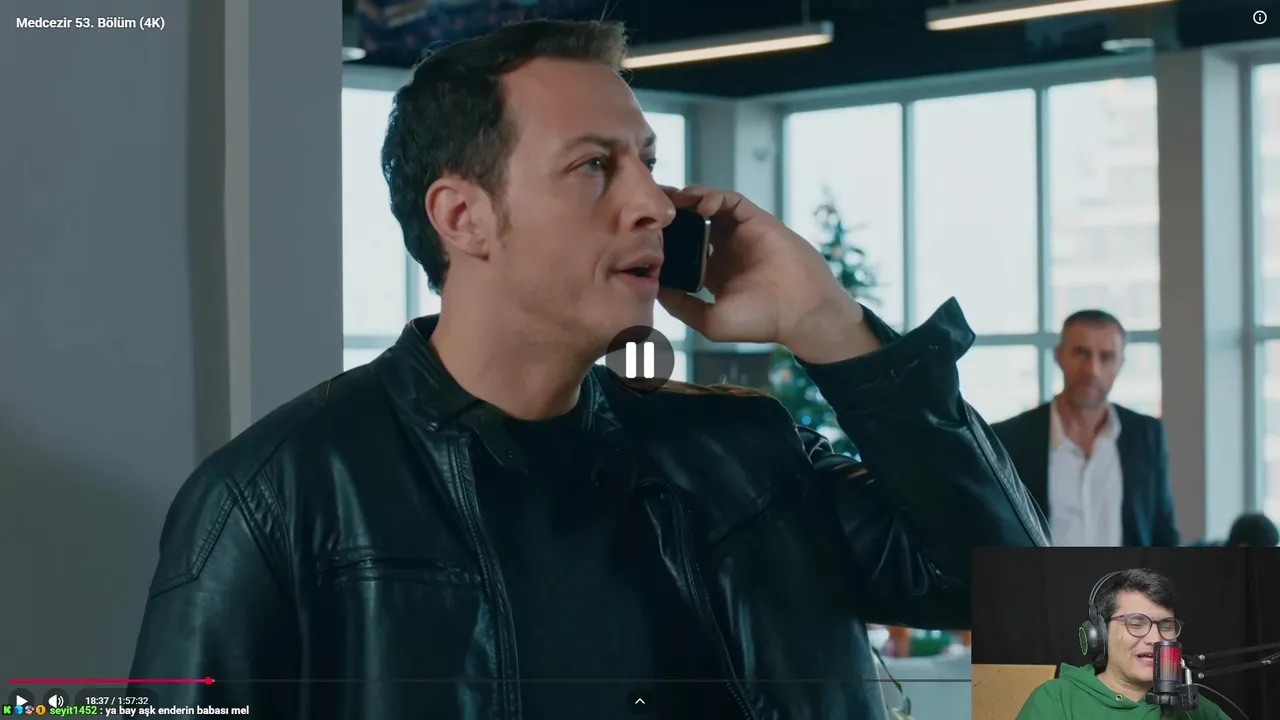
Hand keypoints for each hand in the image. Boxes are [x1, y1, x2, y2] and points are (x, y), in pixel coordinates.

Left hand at [657, 185, 878, 362]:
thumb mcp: (710, 320)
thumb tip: (655, 286)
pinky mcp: (755, 220)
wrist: (800, 312)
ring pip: (707, 205)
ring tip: (671, 201)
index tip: (642, 237)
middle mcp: (724, 250)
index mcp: (713, 273)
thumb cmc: (760, 322)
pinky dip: (712, 196)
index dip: (662, 240)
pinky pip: (729, 200)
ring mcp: (739, 234)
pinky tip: (699, 205)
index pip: (680, 249)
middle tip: (648, 209)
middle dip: (669, 214)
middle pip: (689, 222)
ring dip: (687, 199)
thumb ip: (681, 305)